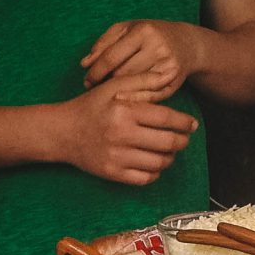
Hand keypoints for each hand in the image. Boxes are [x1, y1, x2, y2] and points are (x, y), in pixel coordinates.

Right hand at [54, 76, 197, 185]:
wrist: (62, 132)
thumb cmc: (90, 106)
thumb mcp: (112, 86)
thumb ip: (141, 81)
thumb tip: (167, 77)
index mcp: (125, 111)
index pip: (166, 119)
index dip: (184, 123)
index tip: (192, 124)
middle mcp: (122, 135)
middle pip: (166, 143)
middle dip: (182, 142)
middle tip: (184, 139)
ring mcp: (117, 157)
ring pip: (158, 163)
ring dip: (170, 158)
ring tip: (170, 151)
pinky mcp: (112, 173)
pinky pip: (144, 178)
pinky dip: (155, 173)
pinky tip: (154, 164)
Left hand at [81, 20, 205, 101]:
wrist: (187, 44)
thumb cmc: (150, 35)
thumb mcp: (127, 30)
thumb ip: (103, 43)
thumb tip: (84, 64)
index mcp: (143, 31)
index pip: (111, 57)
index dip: (95, 72)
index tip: (86, 81)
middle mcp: (157, 47)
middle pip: (121, 74)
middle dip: (106, 82)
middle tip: (97, 88)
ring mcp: (167, 65)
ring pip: (133, 87)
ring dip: (118, 91)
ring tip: (109, 91)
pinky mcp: (173, 81)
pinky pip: (147, 97)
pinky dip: (133, 100)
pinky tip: (124, 99)